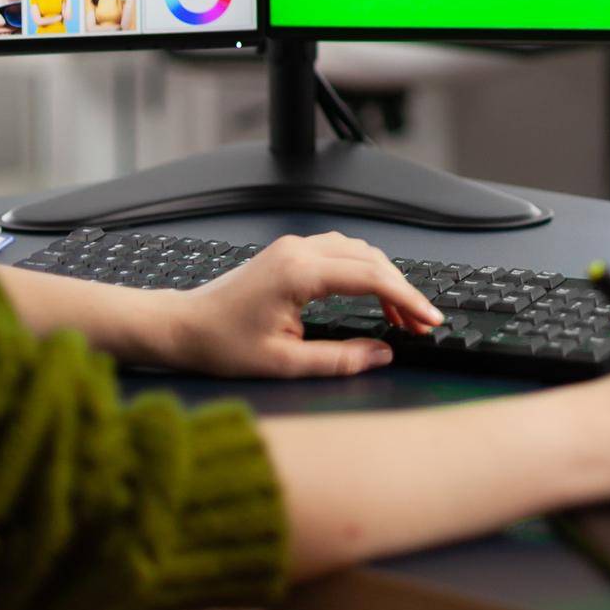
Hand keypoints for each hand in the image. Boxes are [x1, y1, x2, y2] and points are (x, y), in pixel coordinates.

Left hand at [164, 231, 443, 377]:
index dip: (406, 298)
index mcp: (300, 273)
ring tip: (400, 315)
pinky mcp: (291, 252)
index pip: (370, 277)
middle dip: (402, 291)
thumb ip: (338, 359)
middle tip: (421, 323)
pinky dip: (365, 272)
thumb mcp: (282, 363)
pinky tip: (372, 295)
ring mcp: (295, 246)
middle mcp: (301, 250)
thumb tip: (382, 354)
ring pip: (359, 252)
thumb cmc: (221, 344)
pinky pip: (342, 252)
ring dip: (385, 280)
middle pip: (371, 260)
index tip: (428, 318)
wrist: (181, 326)